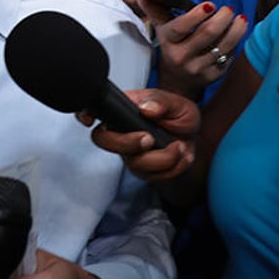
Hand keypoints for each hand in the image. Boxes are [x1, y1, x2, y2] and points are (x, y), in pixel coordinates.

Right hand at [80, 89, 198, 182]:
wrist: (193, 134)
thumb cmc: (178, 114)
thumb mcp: (174, 102)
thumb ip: (161, 102)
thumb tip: (146, 108)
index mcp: (123, 110)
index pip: (94, 110)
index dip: (84, 114)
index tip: (89, 119)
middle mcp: (121, 132)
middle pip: (104, 141)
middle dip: (126, 143)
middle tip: (149, 138)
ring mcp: (130, 152)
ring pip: (133, 163)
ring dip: (161, 158)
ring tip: (178, 146)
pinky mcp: (143, 169)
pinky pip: (152, 176)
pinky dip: (172, 167)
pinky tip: (179, 154)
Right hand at [147, 0, 247, 99]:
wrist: (177, 81)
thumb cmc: (172, 47)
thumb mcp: (162, 30)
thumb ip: (155, 10)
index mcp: (168, 42)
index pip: (181, 27)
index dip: (196, 15)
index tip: (209, 5)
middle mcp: (182, 57)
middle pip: (208, 33)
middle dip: (223, 17)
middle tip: (227, 8)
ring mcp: (198, 68)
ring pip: (223, 45)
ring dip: (236, 29)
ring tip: (240, 18)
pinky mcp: (213, 75)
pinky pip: (229, 56)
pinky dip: (236, 43)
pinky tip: (237, 33)